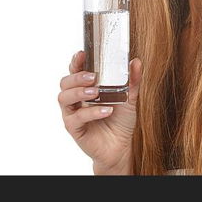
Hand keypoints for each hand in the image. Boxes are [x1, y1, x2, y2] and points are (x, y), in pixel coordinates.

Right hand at [58, 50, 142, 173]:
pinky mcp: (74, 129)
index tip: (83, 53)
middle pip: (65, 82)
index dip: (76, 61)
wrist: (122, 147)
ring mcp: (72, 114)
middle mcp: (75, 99)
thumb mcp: (129, 98)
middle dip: (77, 77)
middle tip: (92, 76)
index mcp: (85, 87)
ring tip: (96, 92)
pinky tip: (106, 110)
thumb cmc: (120, 121)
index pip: (75, 70)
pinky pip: (76, 118)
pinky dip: (91, 112)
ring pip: (64, 98)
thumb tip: (136, 61)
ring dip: (79, 92)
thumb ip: (132, 81)